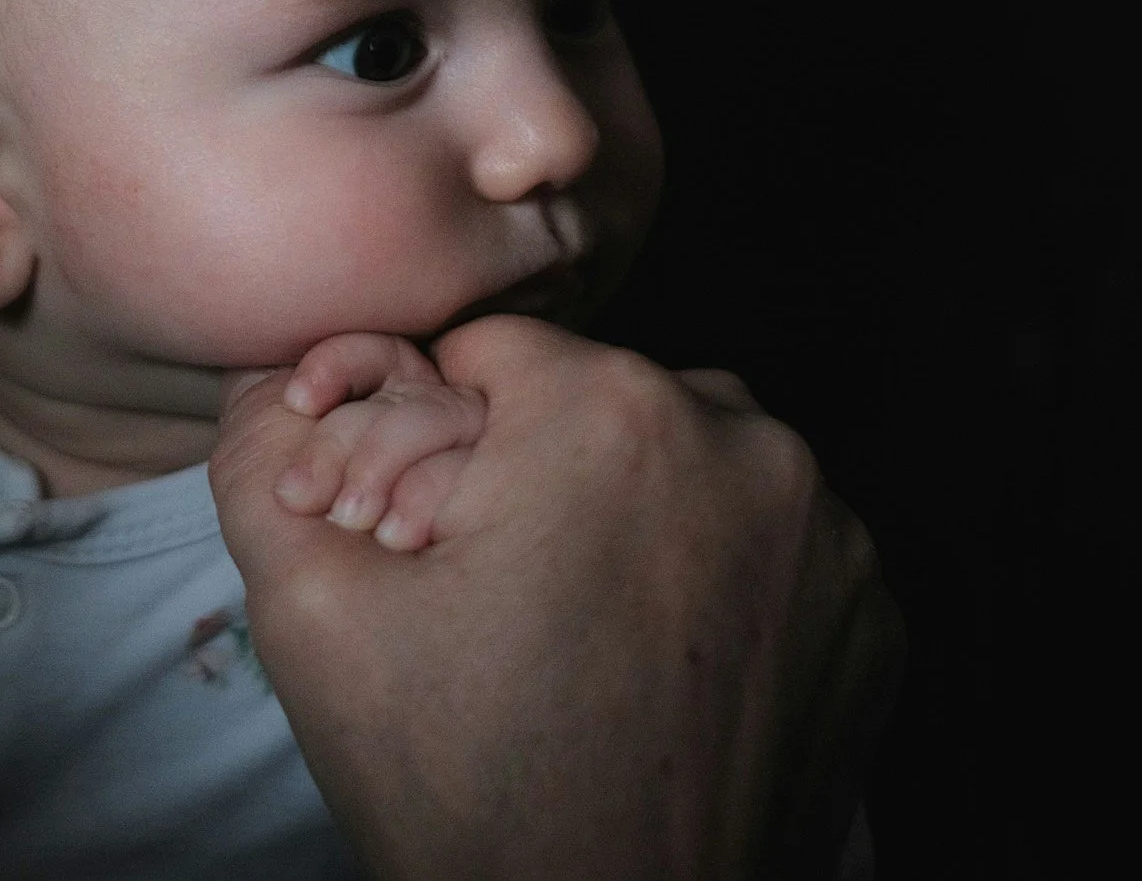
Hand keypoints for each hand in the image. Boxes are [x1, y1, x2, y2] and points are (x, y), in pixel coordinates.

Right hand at [212, 316, 901, 880]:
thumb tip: (275, 382)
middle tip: (506, 600)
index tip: (439, 538)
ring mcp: (830, 535)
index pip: (493, 354)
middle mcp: (746, 442)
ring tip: (586, 638)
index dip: (441, 438)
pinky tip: (664, 674)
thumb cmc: (465, 787)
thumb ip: (267, 458)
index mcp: (608, 410)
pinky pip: (773, 550)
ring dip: (640, 519)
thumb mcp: (311, 612)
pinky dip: (720, 588)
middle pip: (602, 400)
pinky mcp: (874, 616)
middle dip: (547, 472)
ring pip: (696, 466)